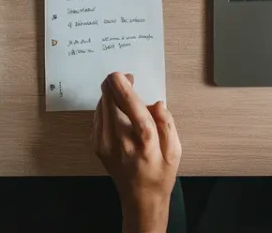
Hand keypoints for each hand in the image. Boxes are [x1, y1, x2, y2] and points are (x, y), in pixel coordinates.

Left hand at [92, 72, 181, 232]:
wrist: (140, 197)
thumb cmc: (160, 172)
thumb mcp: (175, 150)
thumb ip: (167, 124)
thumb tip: (157, 103)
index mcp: (143, 139)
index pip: (129, 103)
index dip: (123, 84)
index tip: (124, 74)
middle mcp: (120, 139)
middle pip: (109, 100)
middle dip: (116, 85)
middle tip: (129, 81)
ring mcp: (104, 143)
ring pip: (101, 105)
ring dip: (111, 95)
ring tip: (125, 98)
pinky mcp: (96, 145)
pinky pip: (98, 115)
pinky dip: (106, 107)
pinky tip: (118, 112)